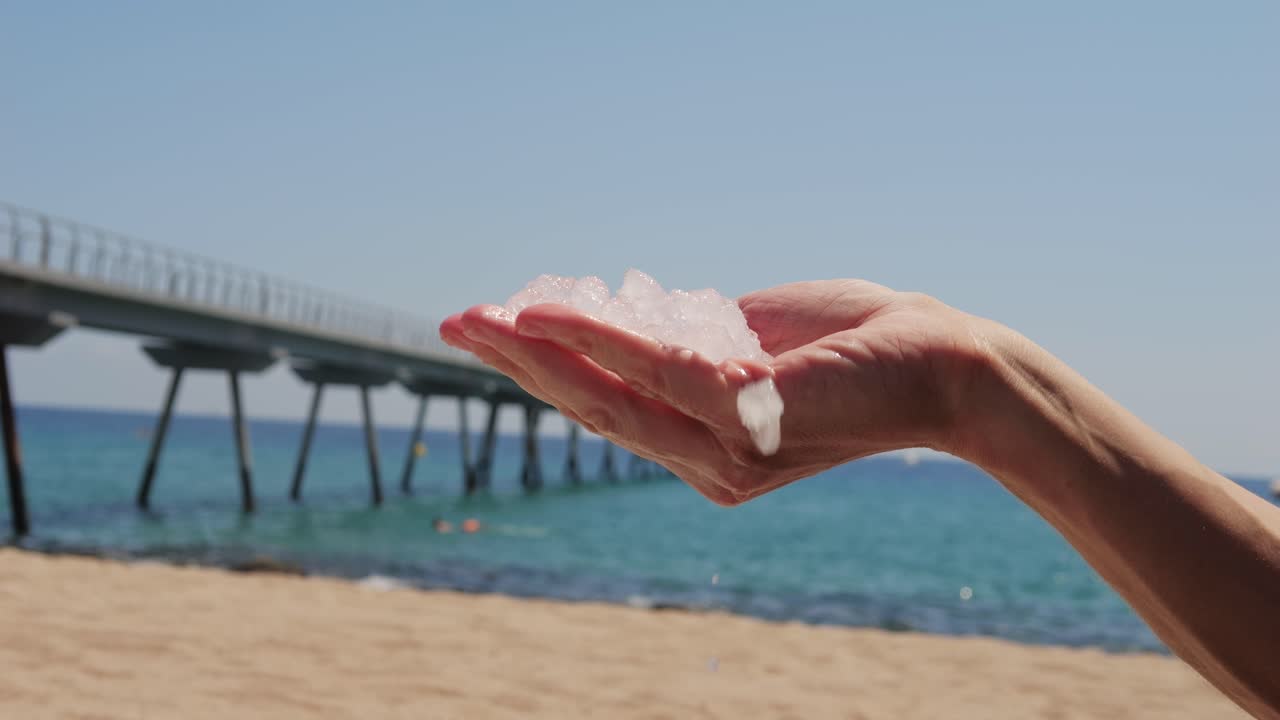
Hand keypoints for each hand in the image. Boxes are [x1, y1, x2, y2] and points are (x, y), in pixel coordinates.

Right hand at [439, 279, 985, 504]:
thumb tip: (637, 316)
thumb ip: (694, 341)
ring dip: (536, 351)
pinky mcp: (747, 416)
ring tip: (483, 316)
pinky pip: (652, 369)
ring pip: (607, 393)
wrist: (945, 362)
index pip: (609, 408)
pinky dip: (593, 335)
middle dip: (520, 364)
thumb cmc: (856, 347)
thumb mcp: (755, 341)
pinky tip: (547, 308)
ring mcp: (724, 449)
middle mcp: (706, 464)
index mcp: (705, 447)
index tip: (497, 331)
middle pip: (592, 409)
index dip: (548, 371)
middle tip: (459, 323)